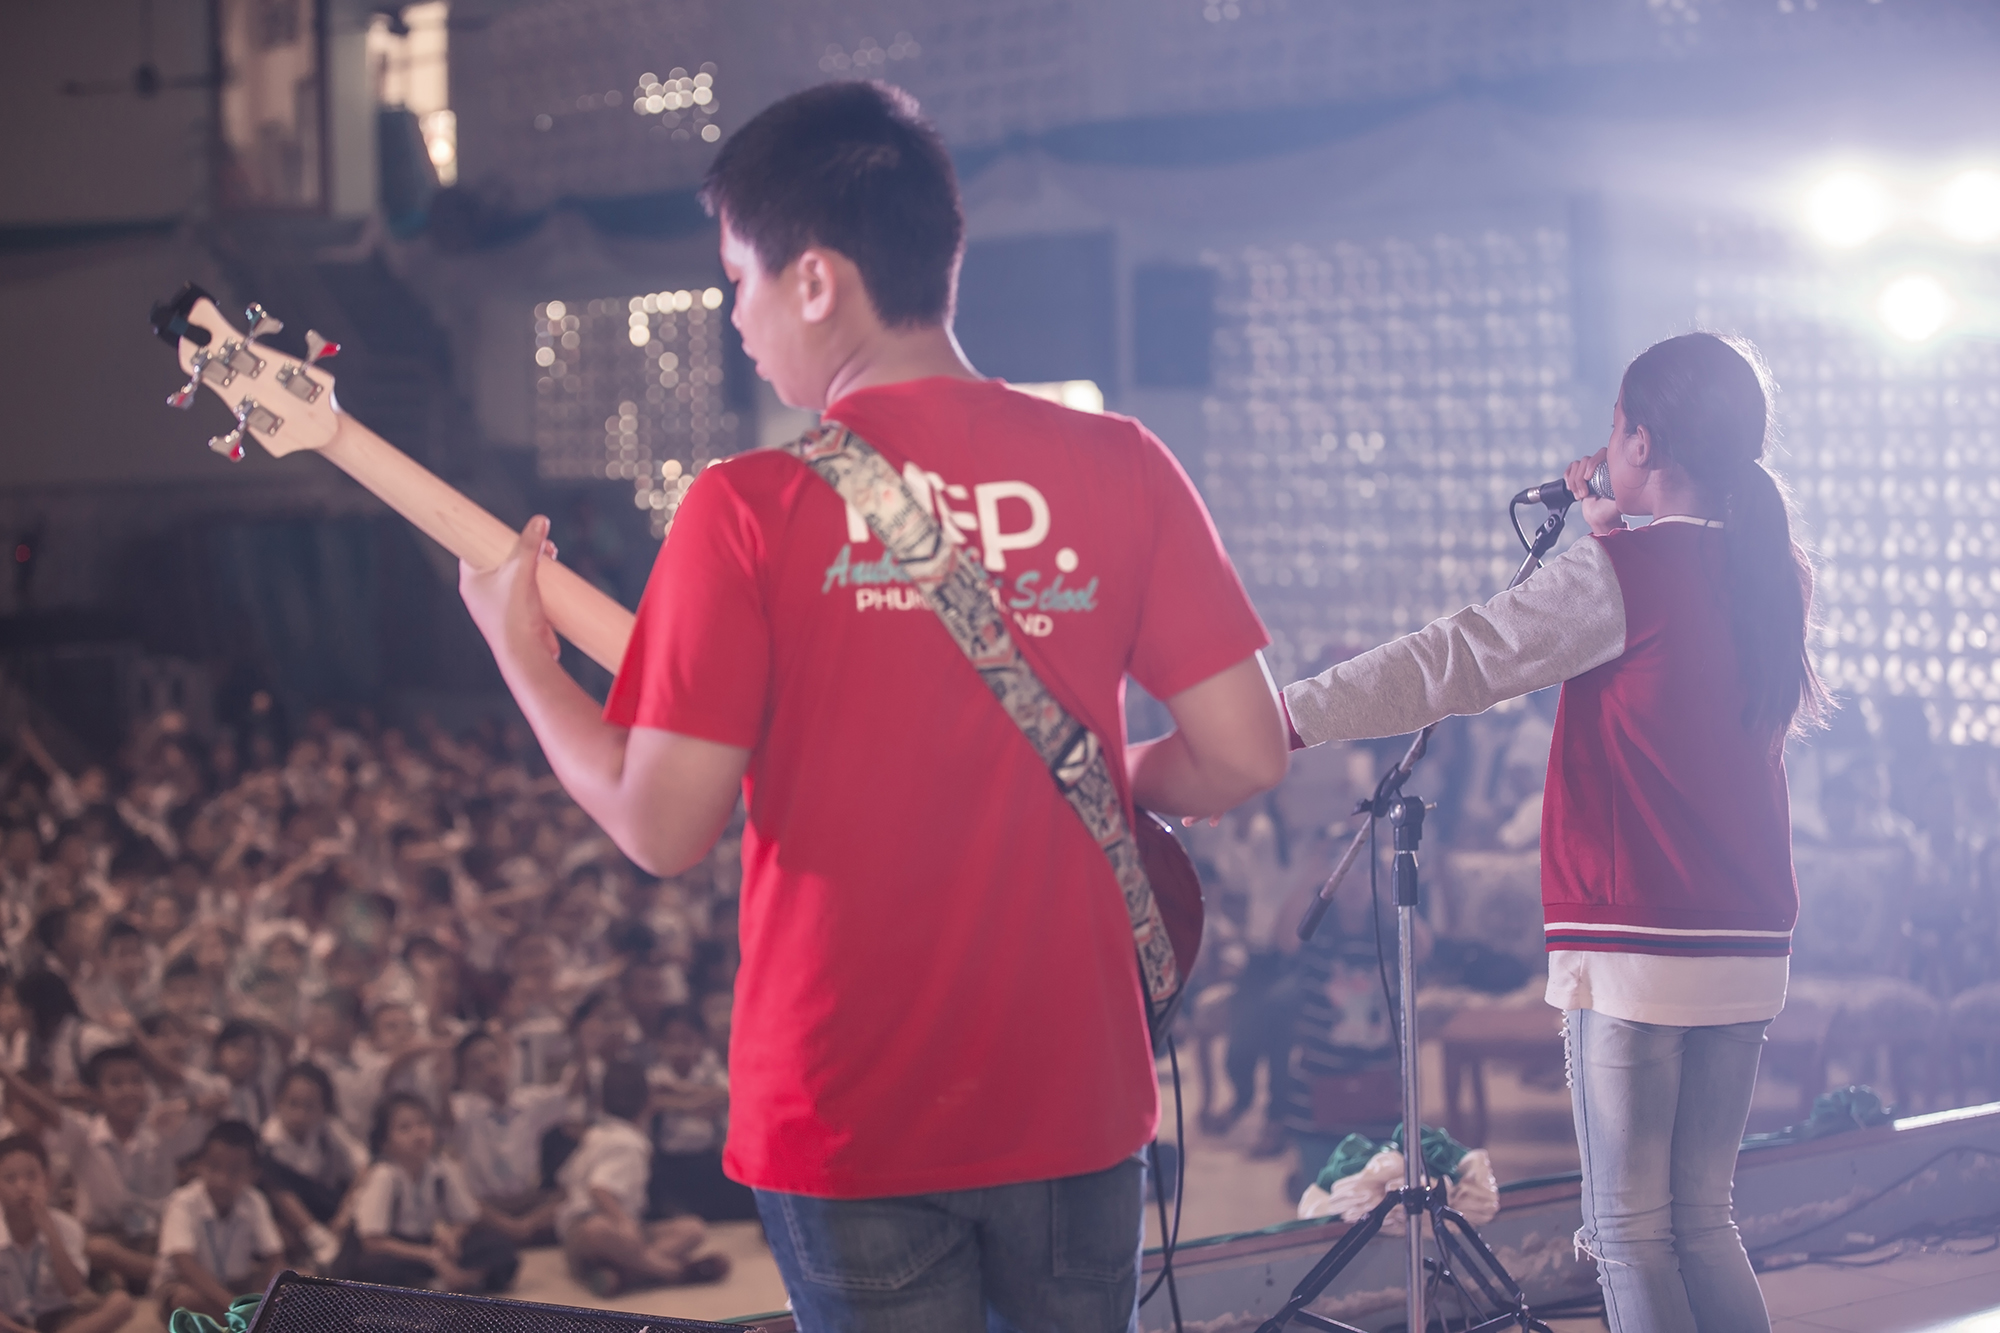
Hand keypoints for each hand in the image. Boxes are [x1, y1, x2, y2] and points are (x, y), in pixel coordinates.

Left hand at [459, 516, 560, 664]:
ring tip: (549, 556)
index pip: (472, 548)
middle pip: (497, 560)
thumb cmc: (514, 614)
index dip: (486, 535)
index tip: (502, 526)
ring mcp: (498, 604)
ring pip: (513, 575)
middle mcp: (480, 593)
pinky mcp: (516, 614)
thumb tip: (539, 521)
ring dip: (531, 564)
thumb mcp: (522, 569)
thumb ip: (530, 543)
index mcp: (471, 580)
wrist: (526, 654)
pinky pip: (525, 591)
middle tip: (538, 543)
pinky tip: (551, 575)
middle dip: (519, 549)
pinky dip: (537, 582)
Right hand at [1564, 450, 1621, 535]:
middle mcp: (1602, 466)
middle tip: (1584, 495)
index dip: (1592, 463)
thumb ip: (1622, 490)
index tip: (1588, 478)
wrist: (1599, 518)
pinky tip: (1572, 489)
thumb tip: (1622, 479)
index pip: (1601, 453)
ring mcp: (1590, 470)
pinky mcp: (1579, 475)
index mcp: (1613, 468)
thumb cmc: (1610, 510)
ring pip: (1576, 465)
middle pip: (1585, 460)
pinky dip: (1568, 479)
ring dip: (1574, 482)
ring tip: (1580, 496)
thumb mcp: (1620, 500)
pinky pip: (1570, 469)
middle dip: (1580, 479)